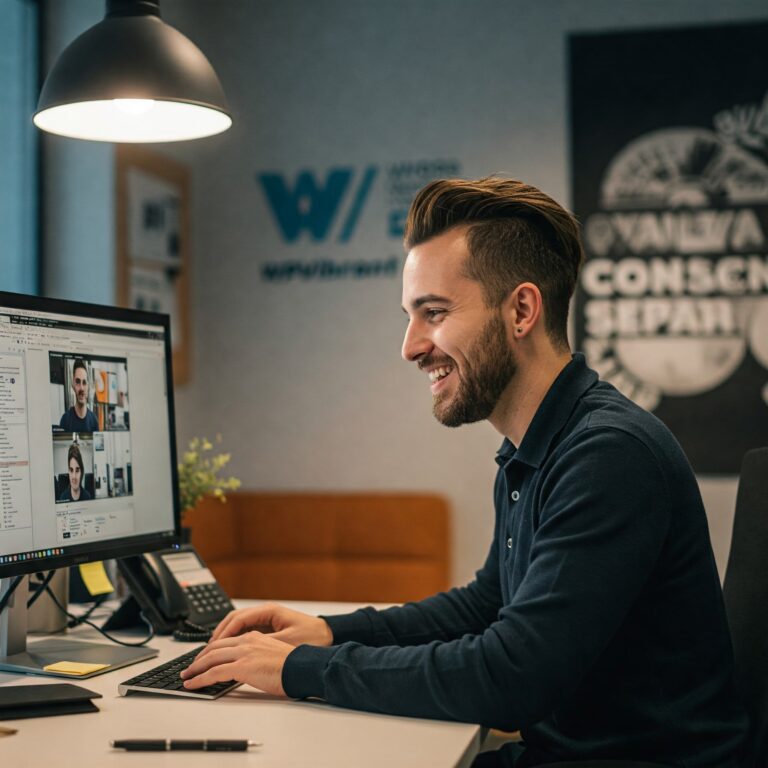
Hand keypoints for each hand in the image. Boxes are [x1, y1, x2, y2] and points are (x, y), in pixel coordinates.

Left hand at [180, 632, 292, 694]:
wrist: (302, 668)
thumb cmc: (293, 666)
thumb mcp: (273, 655)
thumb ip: (257, 656)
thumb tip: (248, 667)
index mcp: (255, 637)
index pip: (226, 641)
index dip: (211, 650)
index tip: (203, 658)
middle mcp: (247, 641)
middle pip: (215, 647)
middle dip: (199, 658)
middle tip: (190, 667)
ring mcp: (244, 653)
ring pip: (211, 658)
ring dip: (195, 668)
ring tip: (186, 676)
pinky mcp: (242, 666)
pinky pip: (214, 672)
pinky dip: (199, 678)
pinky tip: (192, 684)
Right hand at [211, 602, 332, 646]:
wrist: (329, 635)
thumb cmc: (312, 636)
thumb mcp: (287, 642)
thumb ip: (264, 644)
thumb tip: (243, 650)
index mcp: (268, 611)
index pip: (238, 619)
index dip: (223, 633)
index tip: (212, 646)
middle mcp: (265, 613)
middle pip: (234, 621)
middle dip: (218, 635)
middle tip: (206, 652)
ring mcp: (266, 620)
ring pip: (238, 626)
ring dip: (224, 638)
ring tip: (212, 654)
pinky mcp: (268, 630)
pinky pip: (245, 633)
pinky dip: (234, 641)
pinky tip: (228, 654)